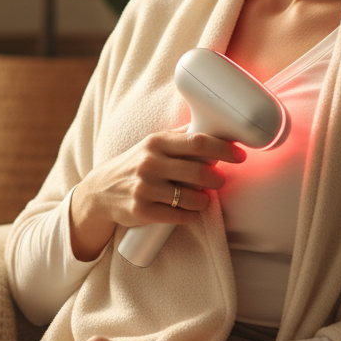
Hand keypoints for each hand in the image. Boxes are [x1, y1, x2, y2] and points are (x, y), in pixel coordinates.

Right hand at [69, 126, 243, 260]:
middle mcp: (150, 163)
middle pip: (199, 172)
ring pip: (192, 198)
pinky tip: (190, 210)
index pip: (197, 142)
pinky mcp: (142, 211)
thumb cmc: (135, 164)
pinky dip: (191, 215)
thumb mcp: (152, 145)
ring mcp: (145, 188)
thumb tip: (212, 124)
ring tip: (201, 197)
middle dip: (216, 179)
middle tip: (218, 181)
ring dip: (204, 200)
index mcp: (156, 142)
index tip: (239, 155)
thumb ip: (180, 137)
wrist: (101, 190)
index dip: (223, 149)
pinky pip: (180, 216)